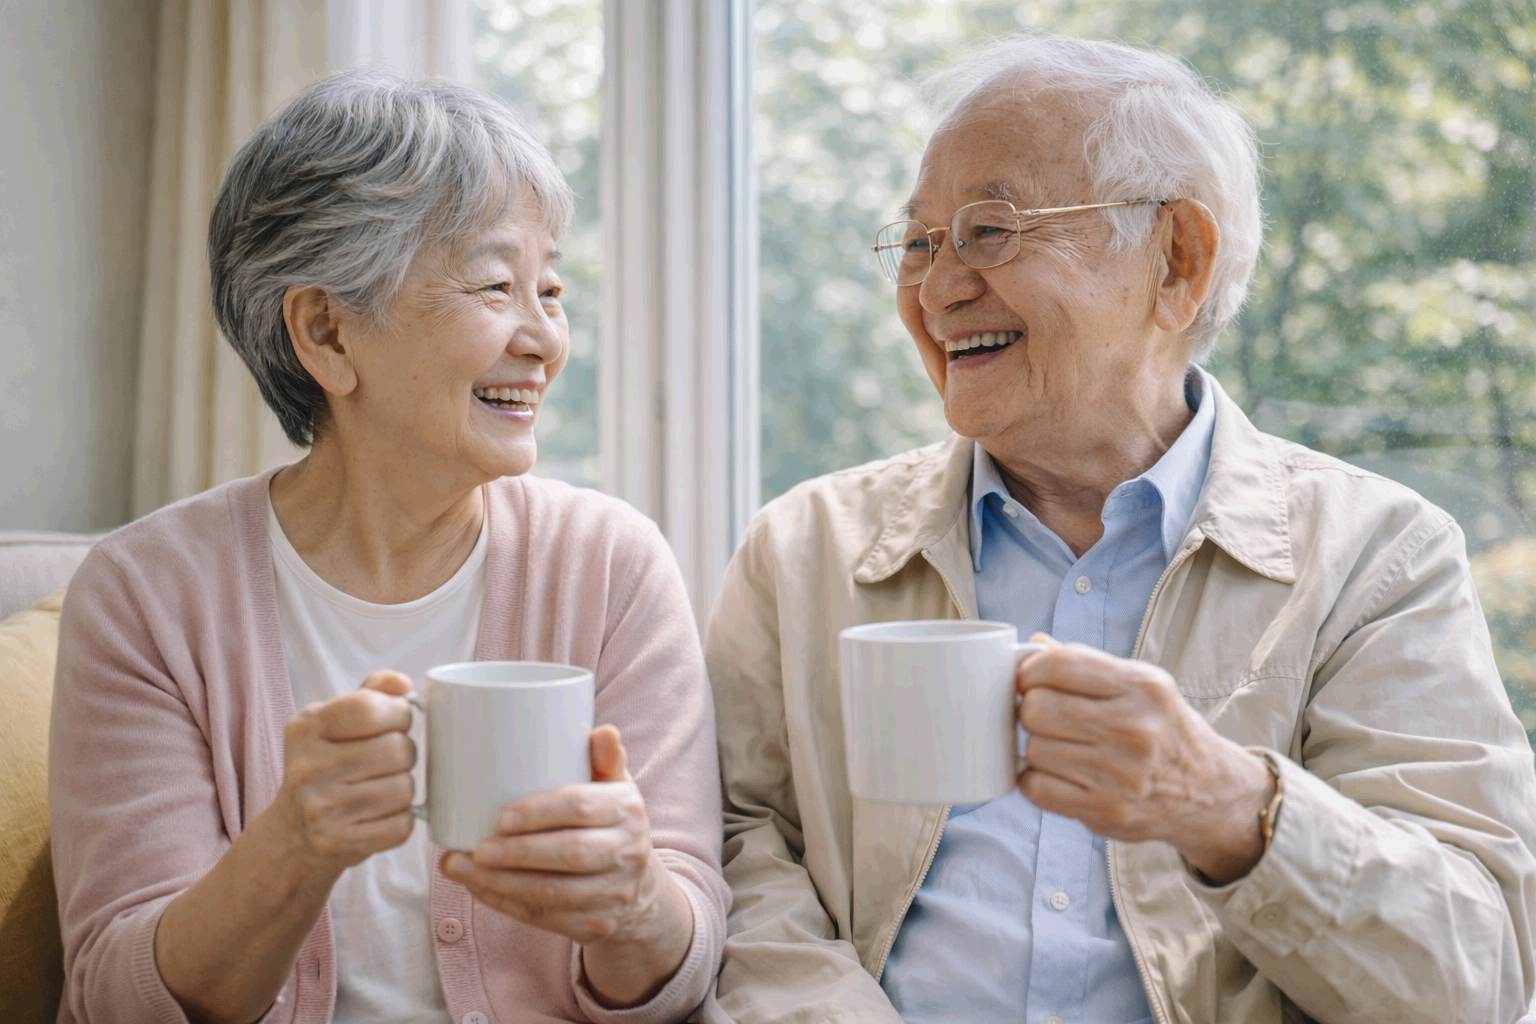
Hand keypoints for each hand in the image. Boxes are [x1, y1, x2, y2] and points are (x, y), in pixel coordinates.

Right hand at [273, 670, 416, 873]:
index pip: (370, 707)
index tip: (397, 722)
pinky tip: (380, 815)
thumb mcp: (335, 722)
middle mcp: (307, 766)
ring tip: (381, 788)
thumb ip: (371, 694)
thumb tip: (401, 683)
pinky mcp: (336, 842)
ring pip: (404, 788)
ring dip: (403, 788)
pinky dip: (401, 820)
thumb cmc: (325, 767)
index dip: (399, 713)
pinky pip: (401, 825)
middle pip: (397, 749)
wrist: (294, 833)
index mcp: (306, 727)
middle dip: (404, 754)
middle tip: (388, 762)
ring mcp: (319, 808)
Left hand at [441, 725, 692, 1006]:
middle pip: (569, 853)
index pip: (581, 807)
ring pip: (552, 892)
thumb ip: (604, 759)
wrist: (639, 891)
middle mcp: (628, 851)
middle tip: (476, 849)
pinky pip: (545, 918)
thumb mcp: (614, 789)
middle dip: (517, 853)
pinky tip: (479, 889)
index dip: (538, 812)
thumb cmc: (610, 825)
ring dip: (501, 883)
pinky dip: (506, 905)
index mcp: (627, 808)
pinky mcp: (596, 926)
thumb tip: (602, 731)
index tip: (499, 816)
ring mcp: (614, 893)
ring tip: (463, 869)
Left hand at [1016, 635, 1275, 883]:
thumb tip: (1034, 646)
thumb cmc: (1165, 732)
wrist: (1210, 792)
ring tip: (1060, 748)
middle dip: (1032, 710)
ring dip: (1036, 747)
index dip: (1030, 671)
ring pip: (1033, 748)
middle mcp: (1134, 729)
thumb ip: (1087, 665)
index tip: (1029, 680)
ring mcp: (1120, 774)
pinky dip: (1036, 780)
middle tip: (1045, 717)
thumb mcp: (1142, 686)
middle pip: (1037, 708)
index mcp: (1142, 687)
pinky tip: (1055, 774)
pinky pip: (1037, 788)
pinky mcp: (1106, 810)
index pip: (1061, 665)